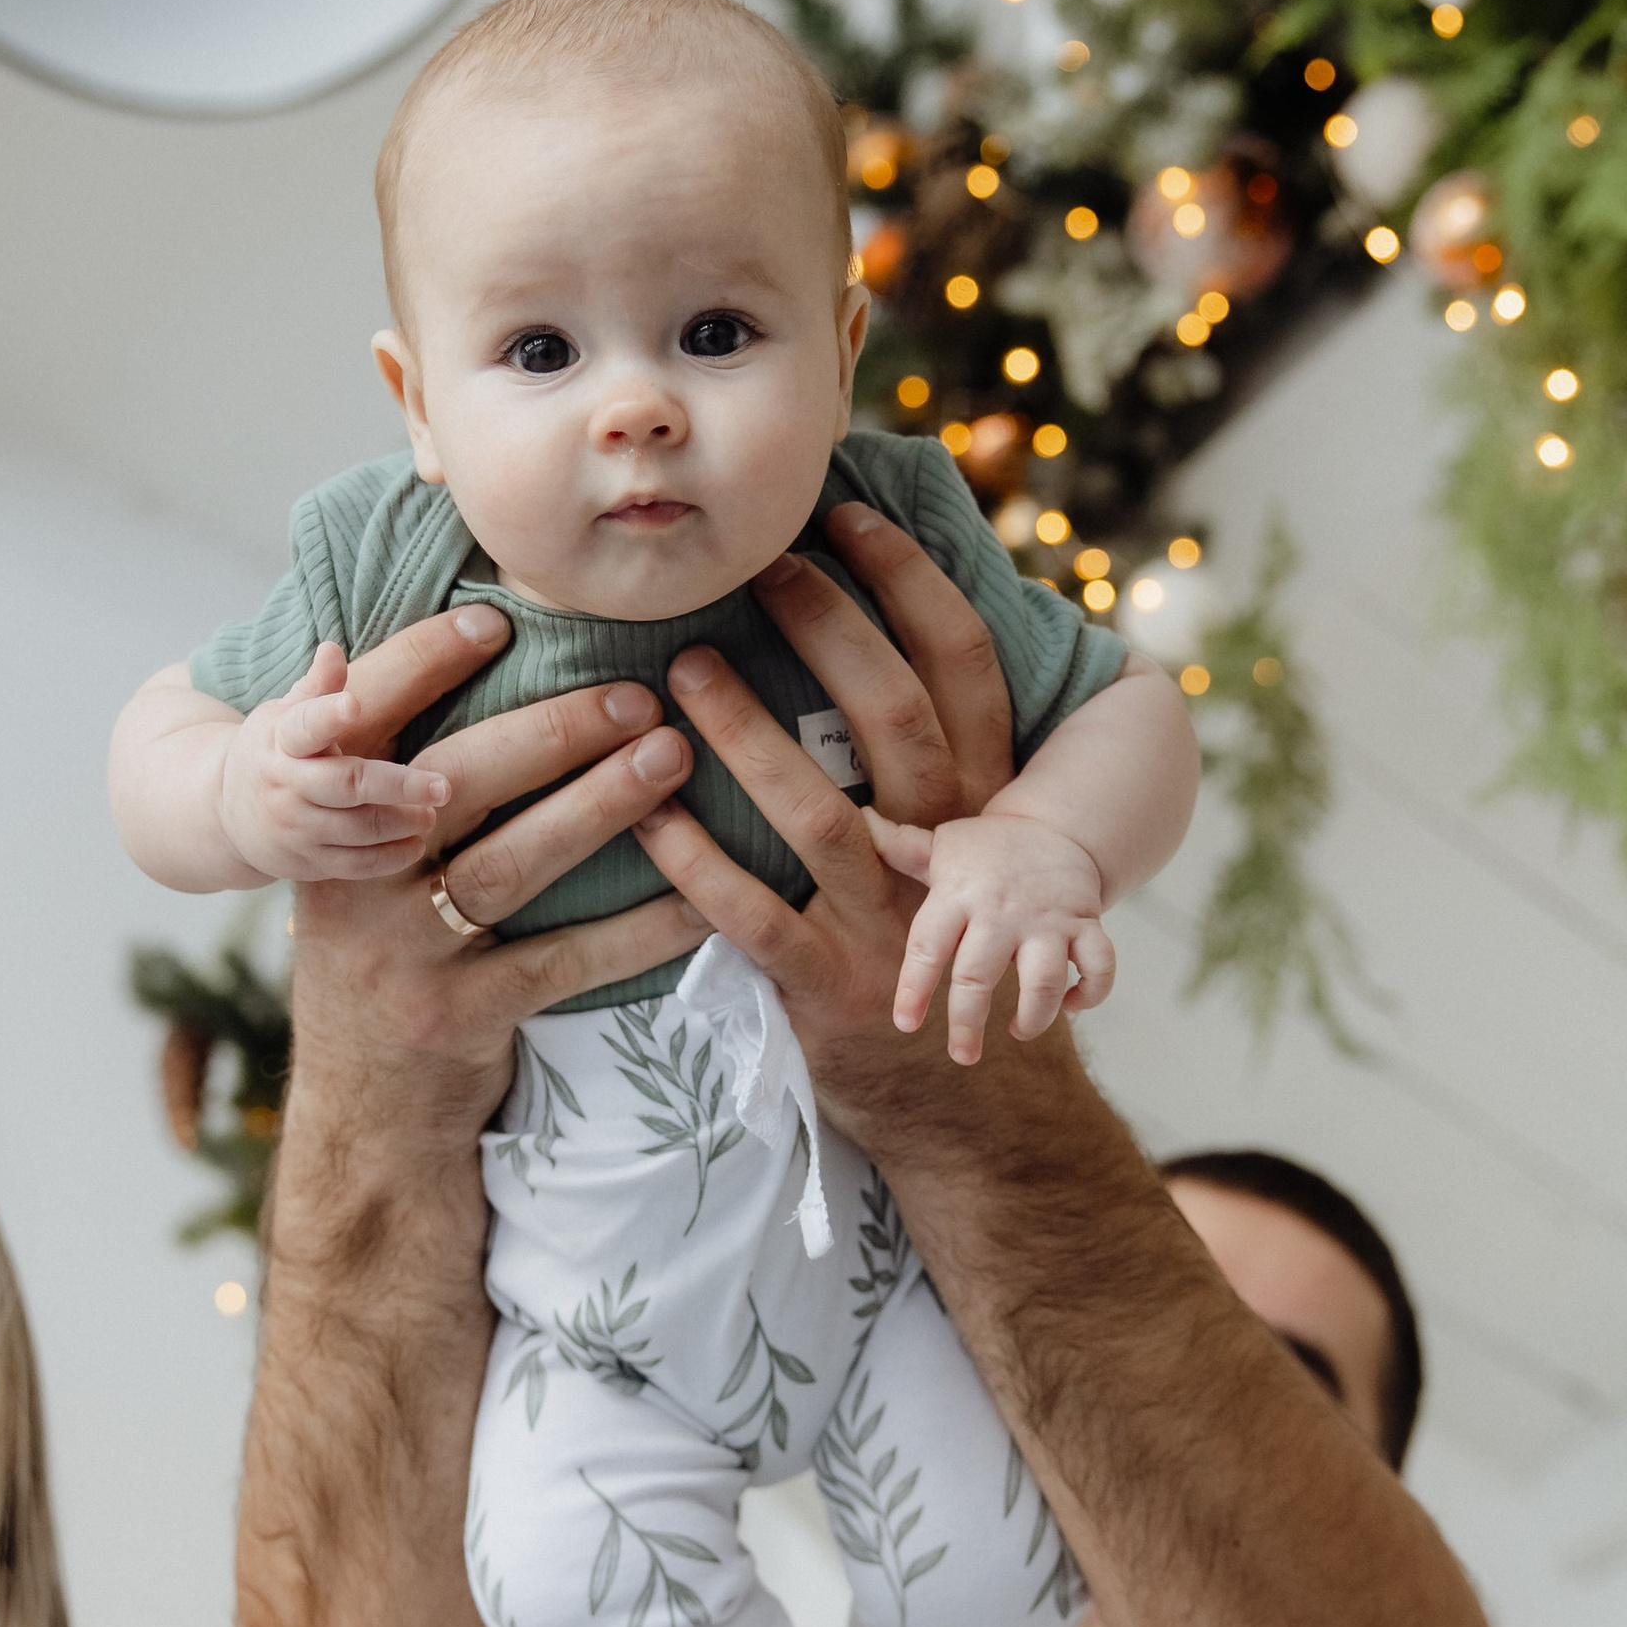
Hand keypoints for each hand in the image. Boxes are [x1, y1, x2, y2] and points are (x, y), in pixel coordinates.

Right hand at [215, 642, 455, 883]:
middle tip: (442, 786)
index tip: (353, 705)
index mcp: (280, 740)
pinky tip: (416, 843)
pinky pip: (354, 864)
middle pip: (345, 785)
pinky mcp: (306, 861)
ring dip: (400, 823)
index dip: (327, 716)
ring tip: (432, 813)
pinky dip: (389, 857)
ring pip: (356, 829)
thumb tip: (333, 649)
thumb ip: (316, 688)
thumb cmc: (271, 751)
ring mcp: (295, 827)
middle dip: (397, 786)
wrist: (224, 813)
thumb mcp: (284, 715)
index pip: (304, 726)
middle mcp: (286, 784)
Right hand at [280, 601, 708, 1145]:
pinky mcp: (459, 1019)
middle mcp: (357, 884)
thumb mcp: (351, 866)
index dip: (424, 666)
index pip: (370, 727)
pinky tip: (699, 900)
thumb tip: (339, 649)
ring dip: (597, 808)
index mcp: (330, 827)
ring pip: (509, 866)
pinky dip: (634, 930)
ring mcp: (406, 956)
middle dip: (549, 732)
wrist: (364, 1108)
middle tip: (637, 693)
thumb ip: (365, 772)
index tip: (500, 618)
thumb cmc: (381, 955)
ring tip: (673, 758)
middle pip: (454, 786)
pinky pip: (561, 964)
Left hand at [626, 524, 1042, 1150]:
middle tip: (760, 565)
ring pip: (818, 809)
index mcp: (984, 806)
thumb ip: (937, 766)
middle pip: (894, 715)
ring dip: (746, 734)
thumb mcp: (973, 853)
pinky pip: (752, 916)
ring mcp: (889, 924)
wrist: (979, 1111)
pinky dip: (694, 864)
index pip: (963, 668)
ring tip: (681, 669)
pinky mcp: (828, 989)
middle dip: (828, 628)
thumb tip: (883, 643)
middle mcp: (948, 853)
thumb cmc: (957, 956)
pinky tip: (641, 812)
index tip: (852, 515)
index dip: (912, 583)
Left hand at [866, 806, 1115, 1061]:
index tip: (906, 1024)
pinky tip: (1071, 1007)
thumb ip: (899, 848)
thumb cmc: (988, 850)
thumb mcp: (942, 847)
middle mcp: (1001, 910)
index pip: (928, 946)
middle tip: (963, 1056)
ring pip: (1044, 979)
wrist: (1057, 825)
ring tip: (1018, 1031)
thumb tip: (859, 824)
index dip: (914, 988)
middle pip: (979, 974)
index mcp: (958, 895)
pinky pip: (1100, 965)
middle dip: (968, 1021)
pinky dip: (1092, 992)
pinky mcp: (1086, 923)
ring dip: (1034, 1015)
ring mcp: (1048, 919)